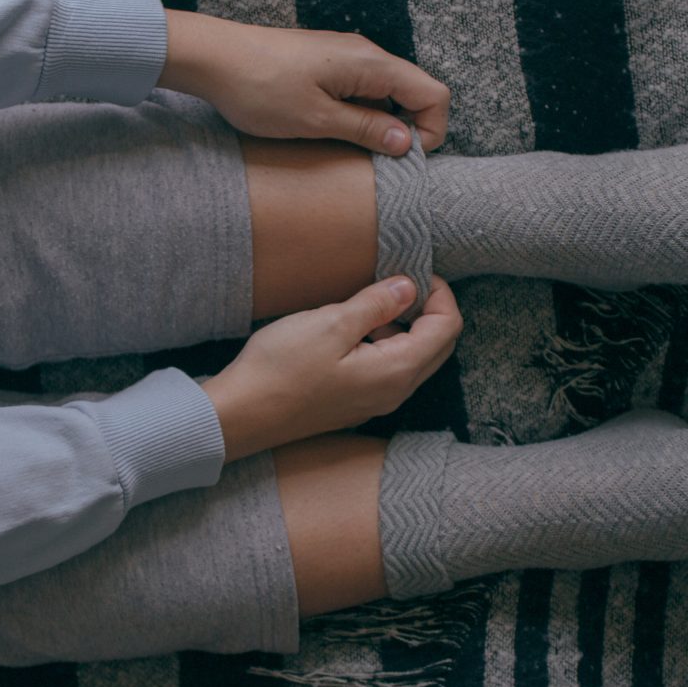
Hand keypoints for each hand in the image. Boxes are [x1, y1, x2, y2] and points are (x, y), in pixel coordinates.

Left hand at [157, 10, 450, 154]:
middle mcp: (365, 54)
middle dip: (406, 131)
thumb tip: (406, 142)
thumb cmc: (260, 87)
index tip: (402, 159)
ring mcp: (345, 57)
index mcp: (371, 64)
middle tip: (375, 161)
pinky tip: (327, 131)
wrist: (211, 57)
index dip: (432, 131)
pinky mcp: (325, 63)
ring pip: (385, 95)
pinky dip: (356, 114)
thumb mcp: (317, 119)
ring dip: (377, 125)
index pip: (434, 94)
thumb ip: (367, 129)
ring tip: (345, 147)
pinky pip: (359, 91)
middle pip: (413, 93)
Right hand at [202, 276, 462, 460]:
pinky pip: (388, 370)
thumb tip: (409, 287)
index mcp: (397, 372)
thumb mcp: (330, 323)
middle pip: (438, 345)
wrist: (239, 415)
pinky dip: (385, 343)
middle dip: (428, 309)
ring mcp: (375, 402)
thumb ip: (376, 304)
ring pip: (413, 358)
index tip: (412, 271)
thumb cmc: (280, 369)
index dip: (438, 293)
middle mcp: (394, 392)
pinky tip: (353, 329)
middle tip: (398, 282)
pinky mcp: (355, 403)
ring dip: (405, 326)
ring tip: (370, 303)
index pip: (448, 328)